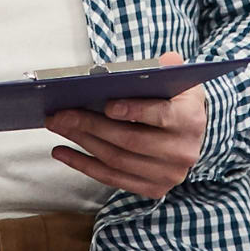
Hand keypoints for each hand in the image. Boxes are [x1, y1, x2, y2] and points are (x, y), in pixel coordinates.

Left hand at [51, 54, 205, 200]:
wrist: (190, 135)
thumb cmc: (175, 101)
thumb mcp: (177, 80)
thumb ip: (169, 68)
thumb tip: (162, 61)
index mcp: (191, 120)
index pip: (162, 116)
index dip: (133, 111)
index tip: (107, 105)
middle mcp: (182, 152)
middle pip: (131, 140)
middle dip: (91, 125)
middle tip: (62, 114)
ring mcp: (168, 175)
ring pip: (117, 160)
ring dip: (82, 143)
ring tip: (58, 126)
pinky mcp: (153, 189)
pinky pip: (112, 178)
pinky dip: (83, 165)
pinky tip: (63, 151)